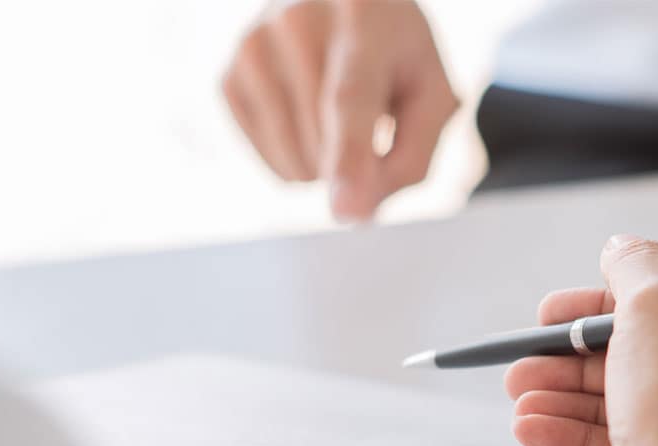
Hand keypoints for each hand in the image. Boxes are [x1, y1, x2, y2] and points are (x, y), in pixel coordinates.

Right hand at [223, 0, 457, 219]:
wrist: (342, 7)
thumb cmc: (395, 56)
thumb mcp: (430, 93)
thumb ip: (412, 156)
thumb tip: (353, 212)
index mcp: (362, 17)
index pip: (350, 98)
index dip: (350, 158)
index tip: (349, 210)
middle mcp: (295, 21)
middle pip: (324, 145)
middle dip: (360, 163)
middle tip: (375, 111)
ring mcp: (252, 48)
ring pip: (295, 163)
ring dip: (329, 165)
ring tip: (340, 110)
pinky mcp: (227, 77)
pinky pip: (272, 164)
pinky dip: (300, 160)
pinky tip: (309, 117)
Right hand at [504, 237, 657, 445]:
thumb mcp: (655, 317)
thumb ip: (638, 268)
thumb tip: (629, 246)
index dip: (606, 303)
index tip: (556, 313)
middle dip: (578, 359)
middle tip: (528, 362)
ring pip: (648, 403)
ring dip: (575, 399)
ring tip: (521, 401)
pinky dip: (595, 438)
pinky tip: (540, 433)